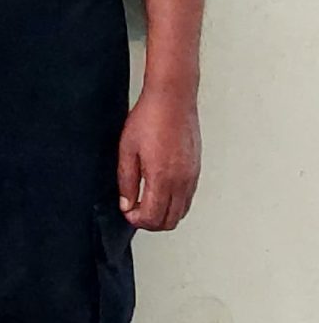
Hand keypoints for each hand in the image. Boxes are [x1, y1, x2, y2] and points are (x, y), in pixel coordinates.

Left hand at [118, 84, 199, 230]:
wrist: (172, 100)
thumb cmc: (149, 119)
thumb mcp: (127, 150)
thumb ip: (126, 180)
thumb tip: (127, 203)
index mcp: (162, 177)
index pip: (153, 217)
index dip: (137, 221)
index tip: (127, 212)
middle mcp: (182, 181)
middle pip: (170, 221)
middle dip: (150, 222)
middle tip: (134, 211)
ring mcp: (192, 177)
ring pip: (182, 212)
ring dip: (163, 214)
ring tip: (145, 202)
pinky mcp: (196, 170)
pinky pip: (188, 198)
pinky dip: (174, 204)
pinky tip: (159, 193)